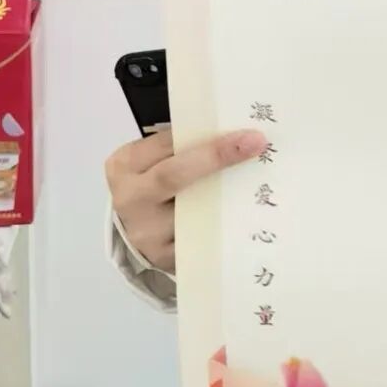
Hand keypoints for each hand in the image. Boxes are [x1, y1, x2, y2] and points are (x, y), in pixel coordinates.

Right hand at [105, 127, 267, 272]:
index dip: (204, 135)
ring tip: (261, 180)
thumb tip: (233, 129)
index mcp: (126, 165)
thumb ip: (181, 147)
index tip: (243, 129)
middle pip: (172, 176)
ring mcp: (146, 233)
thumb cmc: (152, 185)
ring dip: (227, 196)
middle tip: (254, 144)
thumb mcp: (154, 160)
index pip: (166, 143)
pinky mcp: (165, 257)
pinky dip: (225, 227)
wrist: (137, 230)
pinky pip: (200, 240)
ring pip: (190, 212)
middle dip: (214, 158)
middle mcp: (131, 198)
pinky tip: (251, 216)